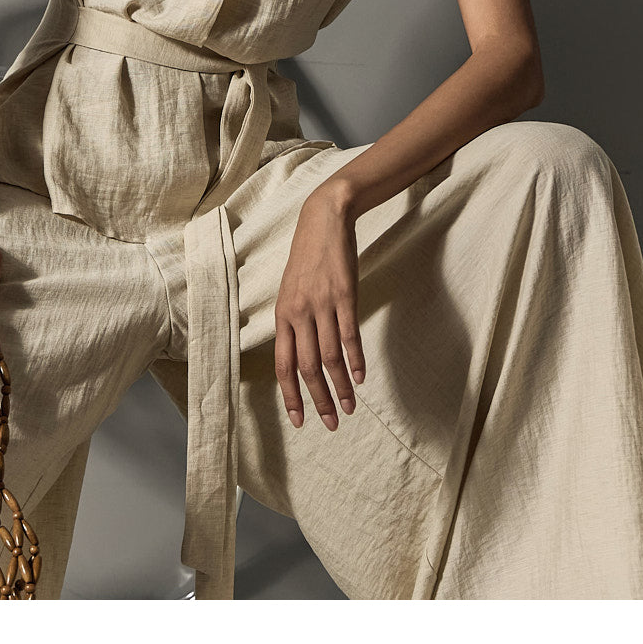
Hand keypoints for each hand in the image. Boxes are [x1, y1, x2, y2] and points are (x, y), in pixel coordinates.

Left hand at [273, 190, 365, 430]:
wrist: (323, 220)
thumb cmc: (307, 258)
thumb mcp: (291, 291)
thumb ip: (294, 323)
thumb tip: (298, 356)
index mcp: (283, 315)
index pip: (283, 365)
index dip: (290, 395)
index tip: (299, 421)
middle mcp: (299, 313)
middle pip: (307, 368)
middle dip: (319, 400)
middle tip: (331, 423)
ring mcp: (322, 304)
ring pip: (330, 357)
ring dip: (340, 387)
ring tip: (349, 408)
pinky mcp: (344, 295)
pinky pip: (349, 335)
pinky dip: (355, 360)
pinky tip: (360, 378)